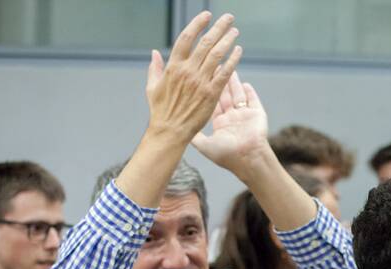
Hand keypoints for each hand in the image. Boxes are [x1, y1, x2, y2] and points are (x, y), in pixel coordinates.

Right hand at [145, 12, 241, 143]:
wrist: (170, 131)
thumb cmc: (160, 111)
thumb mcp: (152, 87)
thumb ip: (154, 68)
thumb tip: (154, 52)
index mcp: (173, 66)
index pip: (186, 38)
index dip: (197, 24)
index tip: (206, 15)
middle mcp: (188, 71)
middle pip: (205, 43)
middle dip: (218, 28)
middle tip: (228, 18)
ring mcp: (200, 82)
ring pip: (216, 55)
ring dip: (227, 40)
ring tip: (235, 31)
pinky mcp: (211, 94)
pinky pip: (225, 73)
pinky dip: (232, 60)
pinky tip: (238, 51)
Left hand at [191, 72, 270, 180]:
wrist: (247, 160)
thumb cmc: (226, 155)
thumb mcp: (204, 145)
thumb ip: (194, 136)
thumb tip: (180, 130)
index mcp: (221, 124)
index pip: (211, 102)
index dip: (206, 89)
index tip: (200, 76)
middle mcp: (232, 118)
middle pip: (224, 95)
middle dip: (218, 80)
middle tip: (212, 65)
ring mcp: (245, 116)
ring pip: (238, 95)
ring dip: (233, 82)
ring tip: (228, 67)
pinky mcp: (257, 115)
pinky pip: (253, 100)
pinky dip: (249, 92)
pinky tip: (245, 83)